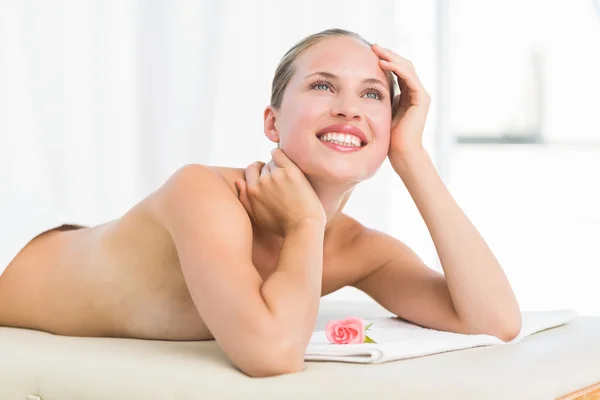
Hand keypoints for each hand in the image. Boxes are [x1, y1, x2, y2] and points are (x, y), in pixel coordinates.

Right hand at [235, 148, 325, 236]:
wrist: (303, 226)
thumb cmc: (281, 225)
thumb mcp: (257, 217)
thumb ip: (245, 199)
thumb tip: (239, 181)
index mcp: (252, 191)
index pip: (251, 170)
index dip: (258, 170)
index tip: (266, 172)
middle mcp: (262, 181)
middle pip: (264, 167)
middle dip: (271, 171)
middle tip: (282, 180)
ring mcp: (276, 175)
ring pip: (274, 162)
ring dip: (279, 166)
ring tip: (289, 178)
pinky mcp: (291, 171)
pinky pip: (280, 153)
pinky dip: (280, 153)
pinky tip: (285, 159)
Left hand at [372, 44, 430, 161]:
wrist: (401, 152)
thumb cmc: (389, 137)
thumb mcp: (381, 111)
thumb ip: (380, 97)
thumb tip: (364, 87)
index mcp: (407, 94)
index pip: (398, 70)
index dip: (386, 59)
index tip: (370, 53)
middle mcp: (416, 92)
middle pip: (404, 65)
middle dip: (388, 54)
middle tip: (373, 46)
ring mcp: (421, 95)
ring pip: (407, 67)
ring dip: (391, 57)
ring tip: (376, 50)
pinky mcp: (421, 99)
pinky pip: (409, 77)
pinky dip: (396, 68)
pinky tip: (383, 63)